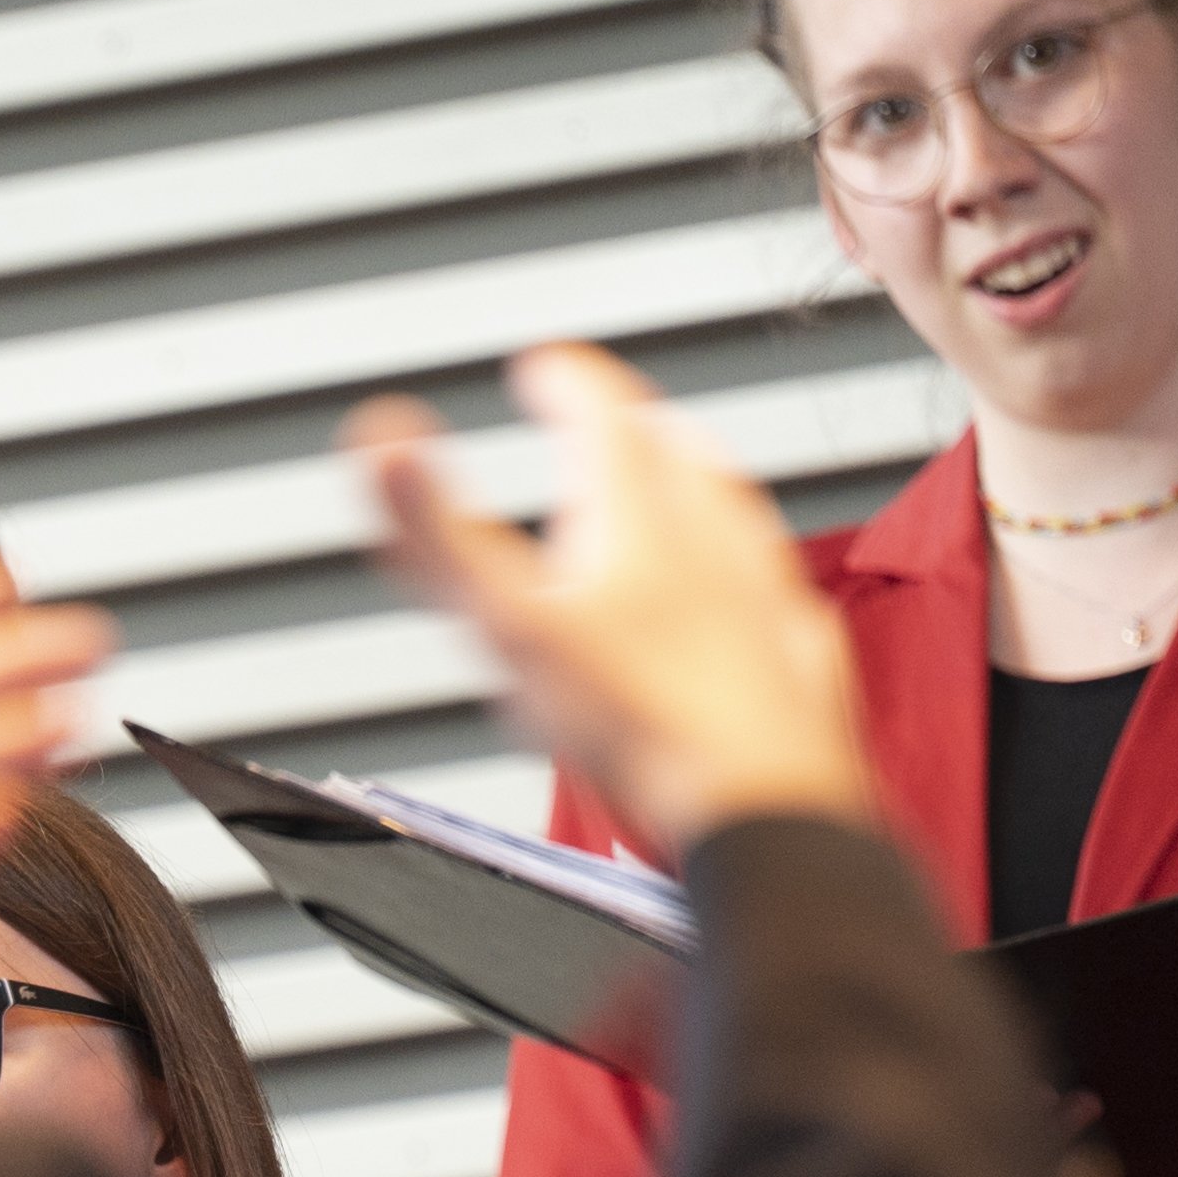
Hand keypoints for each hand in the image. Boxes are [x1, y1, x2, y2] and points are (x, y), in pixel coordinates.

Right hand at [348, 346, 869, 856]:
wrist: (760, 807)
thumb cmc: (641, 725)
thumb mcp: (509, 622)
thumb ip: (438, 532)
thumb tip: (378, 440)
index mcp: (638, 509)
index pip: (600, 407)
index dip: (561, 379)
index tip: (540, 369)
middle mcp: (714, 532)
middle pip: (670, 448)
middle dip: (628, 423)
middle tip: (599, 415)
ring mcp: (765, 589)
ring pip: (731, 509)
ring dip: (692, 483)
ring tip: (671, 481)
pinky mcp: (799, 651)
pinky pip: (770, 589)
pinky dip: (741, 574)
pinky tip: (737, 596)